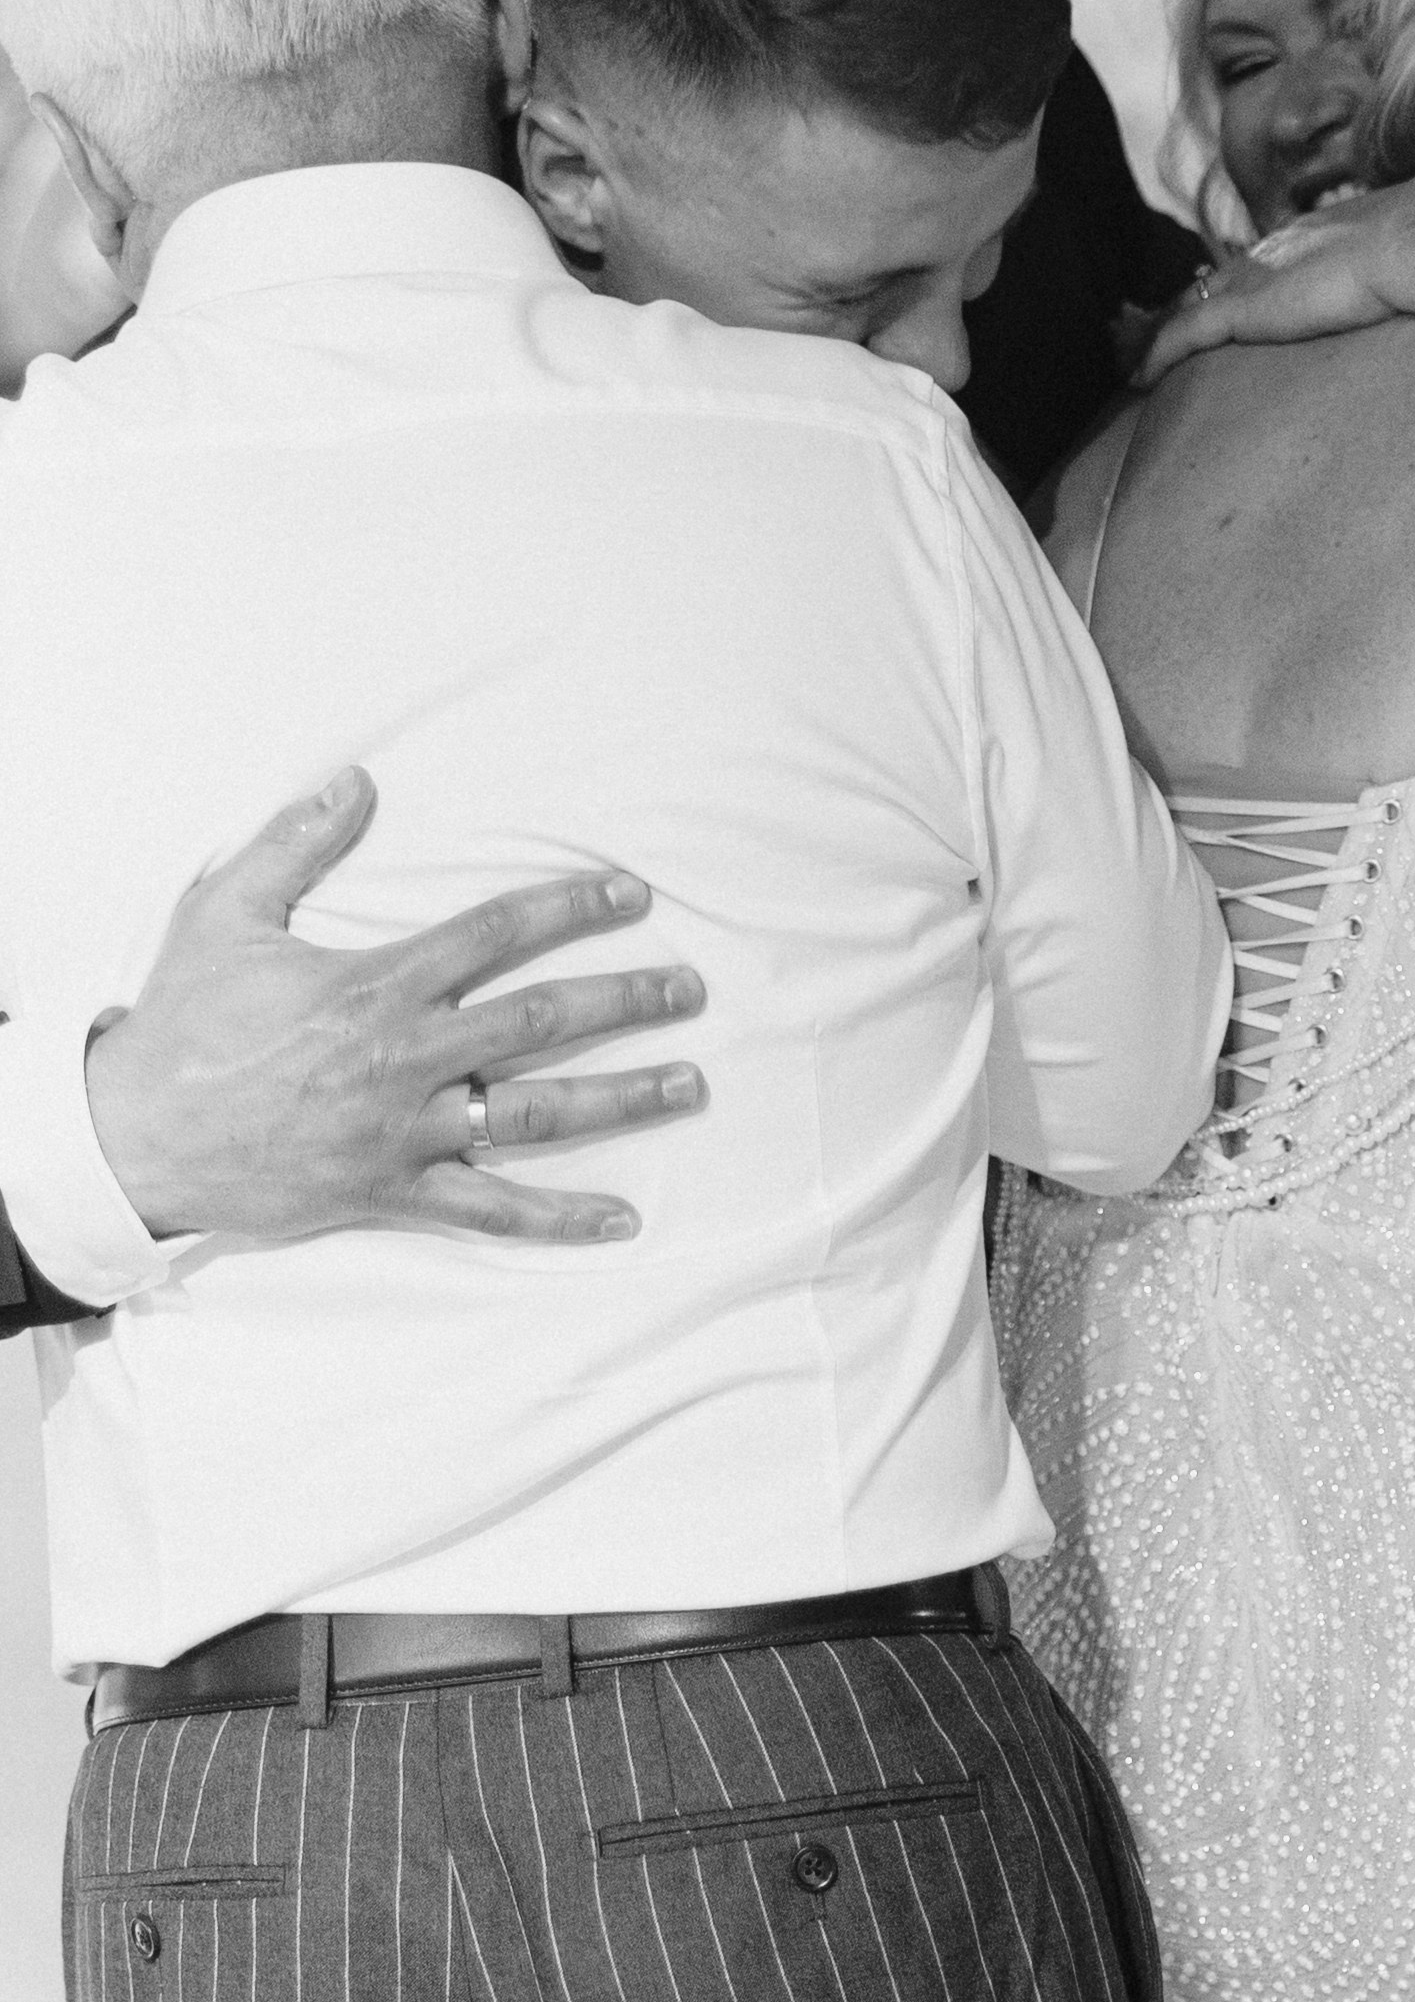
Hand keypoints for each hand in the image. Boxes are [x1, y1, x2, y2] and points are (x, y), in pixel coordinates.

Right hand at [84, 769, 707, 1247]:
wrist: (135, 1138)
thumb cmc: (182, 1025)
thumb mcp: (225, 913)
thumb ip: (296, 843)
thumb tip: (356, 781)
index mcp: (379, 985)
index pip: (498, 934)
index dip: (571, 907)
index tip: (630, 894)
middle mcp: (409, 1058)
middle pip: (542, 1021)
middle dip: (626, 1001)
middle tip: (690, 989)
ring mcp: (406, 1131)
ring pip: (537, 1113)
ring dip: (622, 1098)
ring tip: (691, 1082)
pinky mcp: (392, 1191)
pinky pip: (489, 1210)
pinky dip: (558, 1218)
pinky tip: (621, 1220)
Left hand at [1133, 190, 1403, 386]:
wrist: (1411, 241)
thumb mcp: (1397, 259)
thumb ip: (1386, 270)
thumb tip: (1413, 284)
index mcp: (1303, 239)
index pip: (1252, 265)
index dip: (1228, 287)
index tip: (1213, 306)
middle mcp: (1269, 253)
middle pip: (1211, 283)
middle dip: (1185, 309)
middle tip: (1158, 338)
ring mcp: (1254, 279)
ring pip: (1189, 307)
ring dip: (1163, 335)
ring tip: (1140, 362)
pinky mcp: (1245, 309)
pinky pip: (1184, 334)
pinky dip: (1159, 354)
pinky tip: (1139, 377)